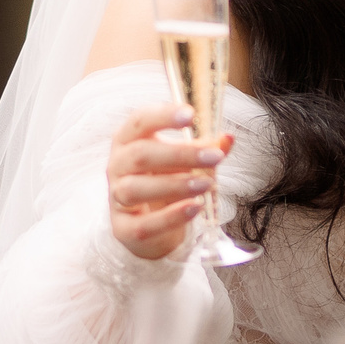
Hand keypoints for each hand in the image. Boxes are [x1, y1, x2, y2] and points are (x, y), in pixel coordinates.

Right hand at [106, 104, 223, 260]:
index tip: (190, 115)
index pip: (139, 121)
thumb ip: (205, 149)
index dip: (163, 116)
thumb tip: (228, 138)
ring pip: (136, 189)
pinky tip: (194, 208)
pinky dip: (171, 216)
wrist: (148, 225)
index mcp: (128, 140)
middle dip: (180, 154)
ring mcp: (117, 198)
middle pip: (140, 155)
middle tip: (215, 157)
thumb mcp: (184, 161)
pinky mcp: (123, 228)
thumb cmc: (164, 181)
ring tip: (207, 184)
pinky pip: (144, 224)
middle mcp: (117, 166)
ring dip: (175, 185)